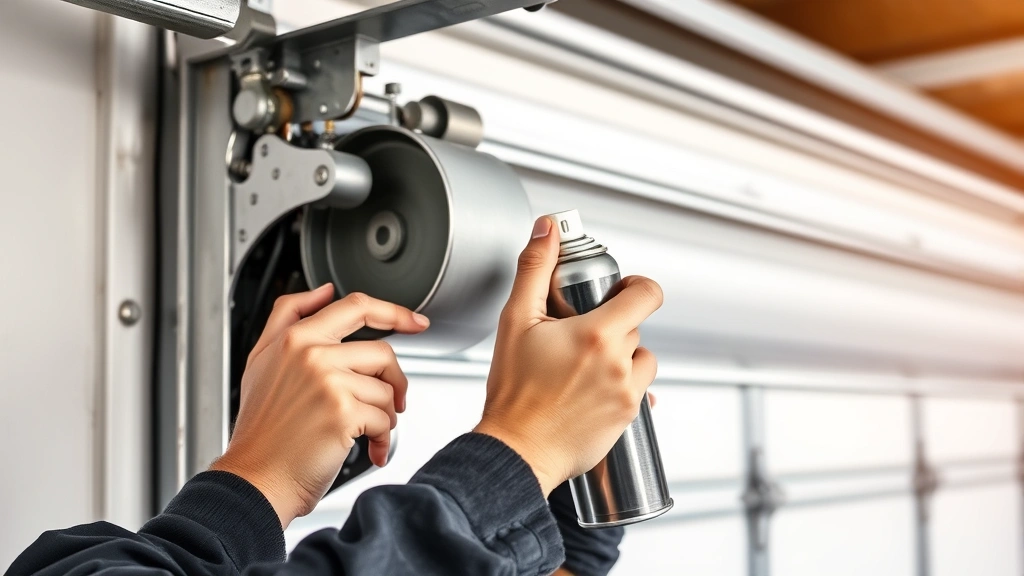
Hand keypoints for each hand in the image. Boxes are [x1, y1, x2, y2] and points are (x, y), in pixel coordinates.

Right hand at [211, 285, 429, 527]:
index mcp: (295, 338)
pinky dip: (383, 439)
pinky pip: (384, 418)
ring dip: (385, 415)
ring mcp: (327, 382)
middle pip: (382, 353)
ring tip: (366, 431)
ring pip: (386, 389)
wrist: (255, 480)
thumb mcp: (261, 361)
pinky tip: (369, 449)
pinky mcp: (342, 412)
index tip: (416, 322)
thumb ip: (288, 316)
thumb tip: (324, 291)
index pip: (356, 306)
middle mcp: (311, 354)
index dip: (394, 311)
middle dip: (394, 382)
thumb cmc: (262, 430)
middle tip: (391, 402)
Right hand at [474, 217, 662, 495]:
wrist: (516, 450)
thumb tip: (546, 230)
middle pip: (633, 328)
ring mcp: (628, 394)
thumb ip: (534, 269)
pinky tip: (588, 392)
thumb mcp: (515, 321)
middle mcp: (619, 365)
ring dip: (620, 358)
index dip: (636, 286)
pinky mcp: (629, 419)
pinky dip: (620, 387)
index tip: (620, 290)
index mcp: (597, 335)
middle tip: (576, 338)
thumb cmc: (514, 394)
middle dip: (609, 327)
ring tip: (582, 368)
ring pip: (640, 360)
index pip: (648, 294)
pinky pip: (638, 391)